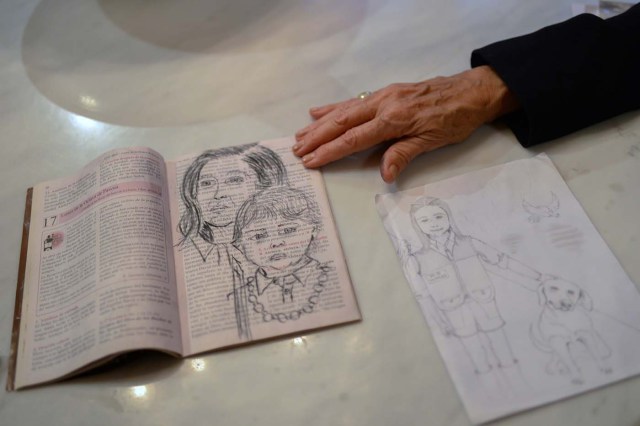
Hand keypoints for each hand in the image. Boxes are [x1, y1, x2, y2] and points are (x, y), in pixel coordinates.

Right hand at [293, 66, 518, 182]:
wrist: (471, 92)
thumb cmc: (455, 119)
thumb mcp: (432, 142)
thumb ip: (403, 155)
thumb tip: (384, 175)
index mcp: (393, 119)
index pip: (354, 139)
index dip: (329, 151)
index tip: (310, 160)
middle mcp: (383, 104)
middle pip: (342, 122)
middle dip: (317, 137)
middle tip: (296, 150)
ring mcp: (383, 95)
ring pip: (344, 110)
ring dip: (320, 123)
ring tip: (300, 134)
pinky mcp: (386, 92)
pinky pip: (355, 100)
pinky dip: (335, 106)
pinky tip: (319, 111)